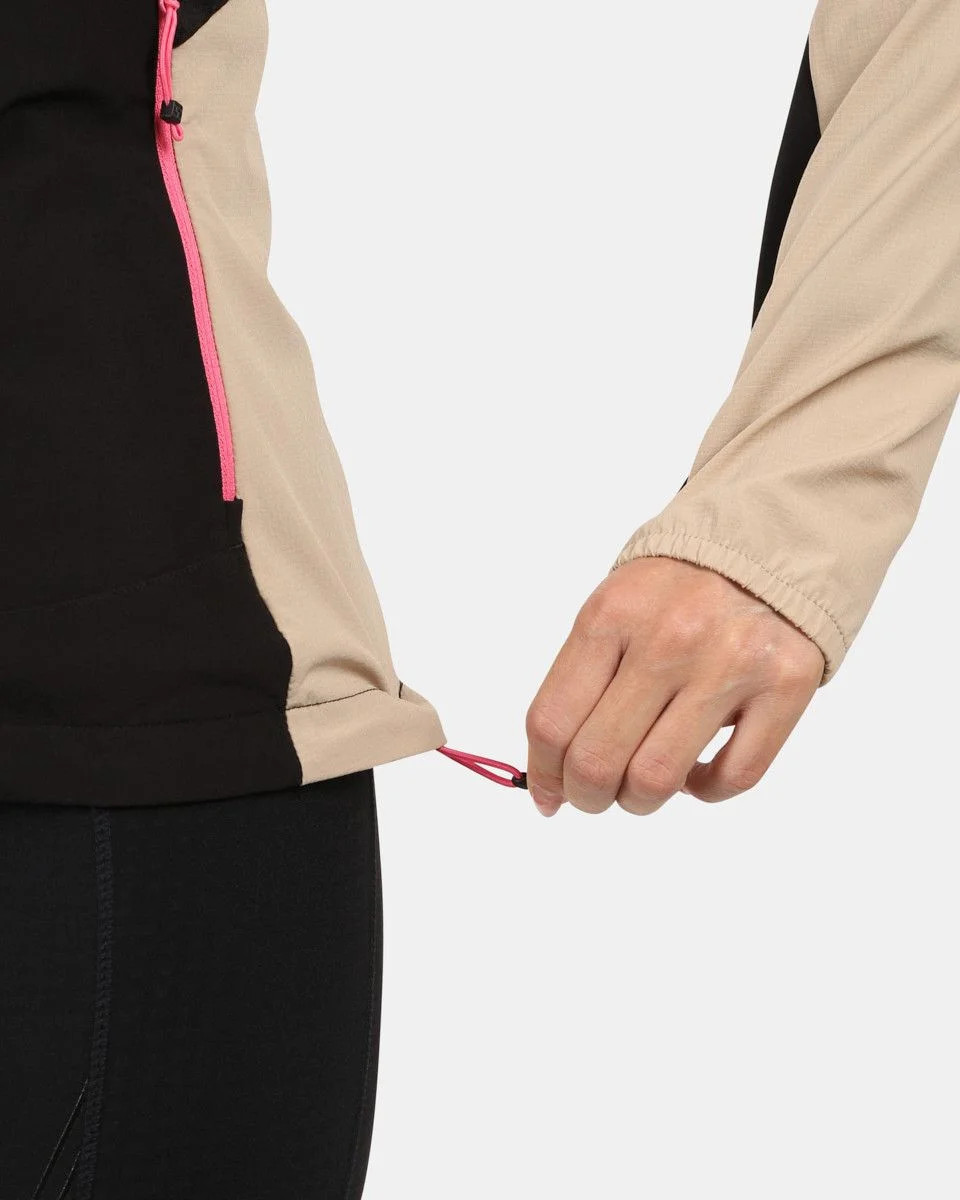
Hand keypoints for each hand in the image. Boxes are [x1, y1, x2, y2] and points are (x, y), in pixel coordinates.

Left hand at [525, 557, 823, 816]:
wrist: (770, 540)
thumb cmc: (678, 587)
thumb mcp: (615, 608)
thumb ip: (582, 681)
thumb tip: (552, 772)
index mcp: (612, 614)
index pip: (552, 721)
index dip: (545, 774)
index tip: (551, 794)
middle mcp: (669, 638)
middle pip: (598, 760)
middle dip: (587, 796)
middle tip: (595, 795)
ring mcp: (730, 662)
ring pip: (658, 779)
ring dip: (640, 800)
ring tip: (643, 785)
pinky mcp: (786, 685)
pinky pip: (733, 777)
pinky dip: (705, 791)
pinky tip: (696, 772)